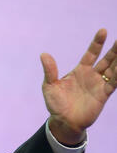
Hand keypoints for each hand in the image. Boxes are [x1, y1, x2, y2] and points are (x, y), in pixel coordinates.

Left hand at [40, 29, 115, 145]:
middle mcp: (91, 76)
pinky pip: (114, 83)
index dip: (97, 43)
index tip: (103, 31)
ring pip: (113, 69)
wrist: (63, 121)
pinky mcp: (103, 95)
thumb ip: (50, 71)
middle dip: (115, 50)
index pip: (91, 54)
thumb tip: (43, 54)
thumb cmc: (55, 104)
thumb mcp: (50, 86)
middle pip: (107, 59)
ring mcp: (98, 85)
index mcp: (79, 71)